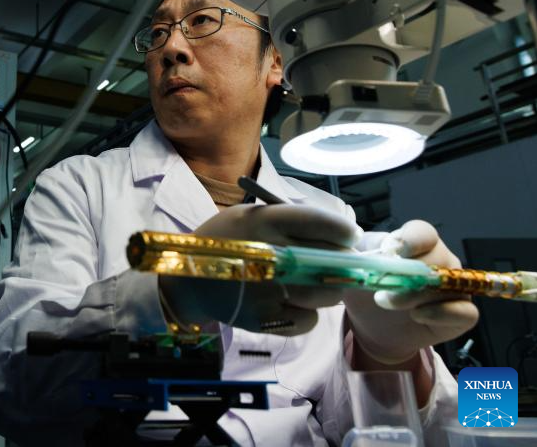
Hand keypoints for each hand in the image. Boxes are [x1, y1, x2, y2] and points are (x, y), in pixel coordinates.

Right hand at [159, 204, 359, 335]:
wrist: (186, 280)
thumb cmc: (224, 241)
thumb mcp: (249, 216)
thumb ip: (290, 220)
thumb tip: (344, 234)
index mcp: (265, 223)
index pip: (324, 224)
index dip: (345, 232)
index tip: (349, 236)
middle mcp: (269, 255)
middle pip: (333, 261)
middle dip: (342, 261)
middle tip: (336, 261)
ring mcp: (268, 291)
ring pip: (328, 295)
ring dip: (328, 289)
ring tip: (311, 283)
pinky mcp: (266, 320)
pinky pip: (310, 320)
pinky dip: (307, 313)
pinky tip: (290, 302)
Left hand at [344, 220, 478, 363]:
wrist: (372, 322)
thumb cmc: (366, 287)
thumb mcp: (356, 264)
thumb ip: (361, 250)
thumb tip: (366, 244)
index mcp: (416, 243)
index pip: (424, 233)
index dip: (412, 240)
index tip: (393, 252)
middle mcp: (441, 260)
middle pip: (438, 258)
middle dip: (408, 274)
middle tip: (381, 289)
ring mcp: (454, 286)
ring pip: (449, 285)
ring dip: (417, 295)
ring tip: (388, 303)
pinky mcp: (461, 314)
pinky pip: (467, 312)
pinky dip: (442, 313)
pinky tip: (417, 315)